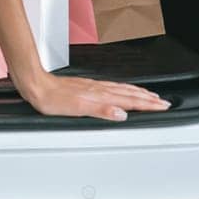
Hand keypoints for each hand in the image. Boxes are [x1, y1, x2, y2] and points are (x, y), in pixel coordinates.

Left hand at [15, 69, 170, 121]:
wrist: (35, 85)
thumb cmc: (52, 99)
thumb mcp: (77, 108)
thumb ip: (101, 111)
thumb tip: (121, 114)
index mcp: (99, 96)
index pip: (129, 101)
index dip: (146, 104)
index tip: (162, 105)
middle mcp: (98, 89)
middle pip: (128, 93)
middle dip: (147, 98)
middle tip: (163, 101)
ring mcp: (92, 86)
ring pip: (121, 89)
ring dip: (137, 92)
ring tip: (148, 94)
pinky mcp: (86, 85)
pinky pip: (111, 86)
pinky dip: (123, 89)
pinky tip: (120, 90)